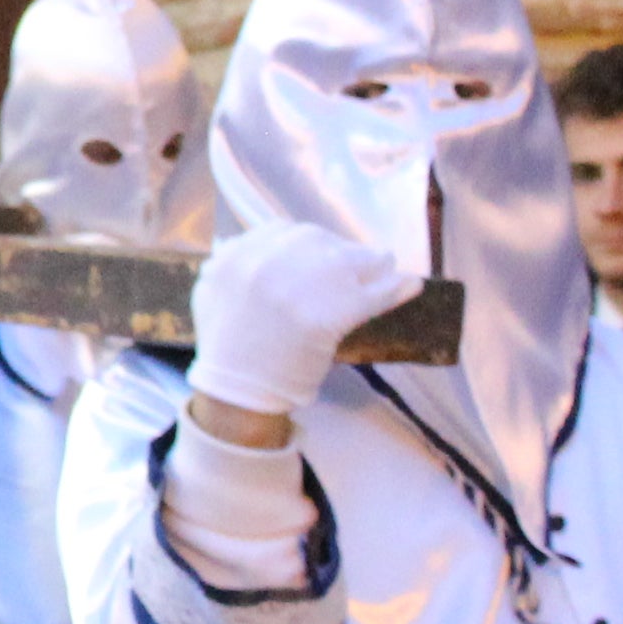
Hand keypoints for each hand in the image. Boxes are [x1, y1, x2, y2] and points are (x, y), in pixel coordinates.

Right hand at [186, 227, 426, 431]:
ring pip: (350, 261)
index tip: (323, 253)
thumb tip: (237, 241)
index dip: (310, 242)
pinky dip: (397, 288)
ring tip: (387, 267)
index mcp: (239, 256)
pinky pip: (373, 294)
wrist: (238, 391)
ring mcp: (302, 287)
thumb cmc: (225, 348)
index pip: (285, 232)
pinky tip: (411, 285)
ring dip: (373, 262)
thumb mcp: (210, 294)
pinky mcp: (331, 313)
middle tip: (357, 262)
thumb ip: (225, 263)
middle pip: (320, 241)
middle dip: (341, 249)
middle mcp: (269, 263)